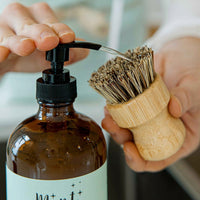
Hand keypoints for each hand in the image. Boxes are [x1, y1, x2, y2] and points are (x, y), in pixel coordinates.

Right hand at [0, 2, 88, 74]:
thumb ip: (68, 54)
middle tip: (49, 41)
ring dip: (18, 40)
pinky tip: (2, 54)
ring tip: (26, 47)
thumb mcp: (49, 56)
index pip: (50, 20)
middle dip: (40, 31)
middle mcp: (20, 19)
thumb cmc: (28, 56)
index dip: (59, 29)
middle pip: (29, 22)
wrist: (5, 61)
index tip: (67, 38)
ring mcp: (2, 28)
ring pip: (8, 31)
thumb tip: (84, 51)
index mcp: (38, 20)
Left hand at [102, 37, 199, 171]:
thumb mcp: (196, 87)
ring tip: (108, 114)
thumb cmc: (195, 72)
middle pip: (137, 144)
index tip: (129, 149)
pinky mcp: (135, 104)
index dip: (141, 160)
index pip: (158, 158)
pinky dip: (114, 111)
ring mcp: (146, 117)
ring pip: (126, 129)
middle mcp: (159, 129)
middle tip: (112, 126)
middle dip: (121, 139)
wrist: (180, 56)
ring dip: (114, 125)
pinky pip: (122, 112)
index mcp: (178, 136)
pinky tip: (110, 105)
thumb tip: (174, 108)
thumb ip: (187, 98)